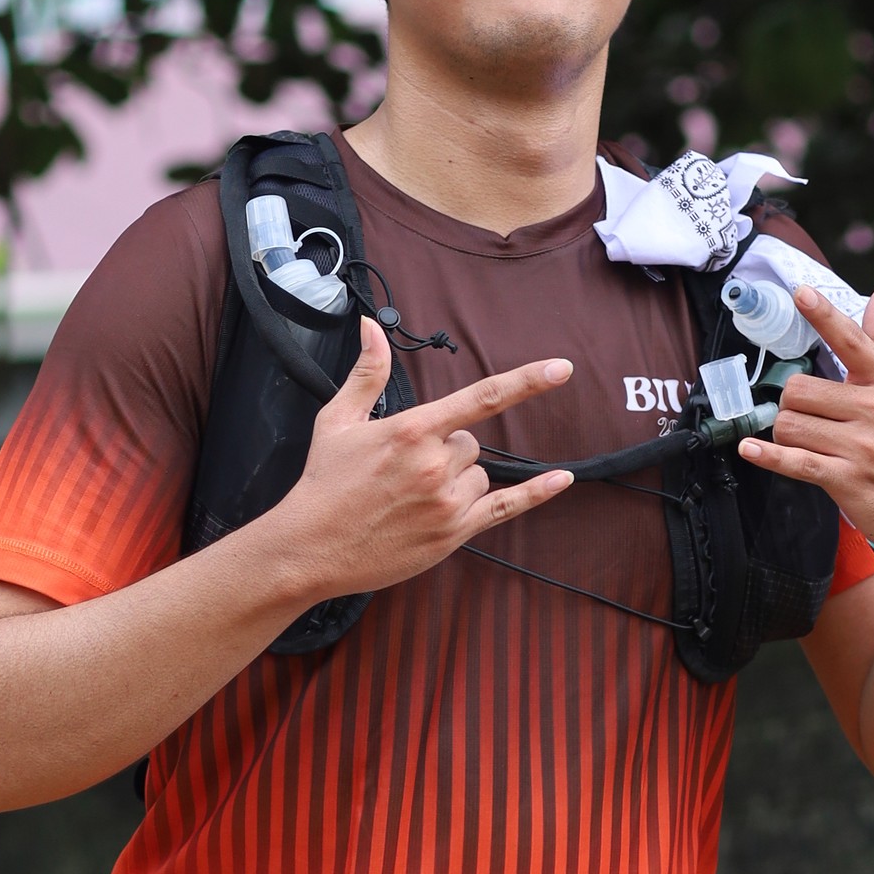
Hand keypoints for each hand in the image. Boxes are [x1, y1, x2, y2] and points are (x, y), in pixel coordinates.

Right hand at [267, 320, 575, 598]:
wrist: (310, 547)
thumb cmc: (323, 482)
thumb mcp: (338, 420)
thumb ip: (366, 372)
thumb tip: (370, 326)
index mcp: (412, 430)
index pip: (482, 397)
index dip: (527, 381)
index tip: (561, 369)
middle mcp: (436, 465)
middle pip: (470, 443)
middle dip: (447, 451)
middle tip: (404, 472)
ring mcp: (448, 502)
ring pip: (479, 475)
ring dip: (457, 480)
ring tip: (410, 497)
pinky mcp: (453, 534)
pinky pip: (505, 508)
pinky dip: (535, 494)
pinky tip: (563, 479)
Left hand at [734, 282, 873, 551]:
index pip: (852, 341)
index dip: (824, 316)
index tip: (801, 292)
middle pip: (798, 390)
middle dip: (792, 406)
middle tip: (810, 419)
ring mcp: (863, 446)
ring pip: (790, 424)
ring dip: (785, 434)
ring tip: (808, 442)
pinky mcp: (846, 478)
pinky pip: (794, 461)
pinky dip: (768, 456)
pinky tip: (750, 450)